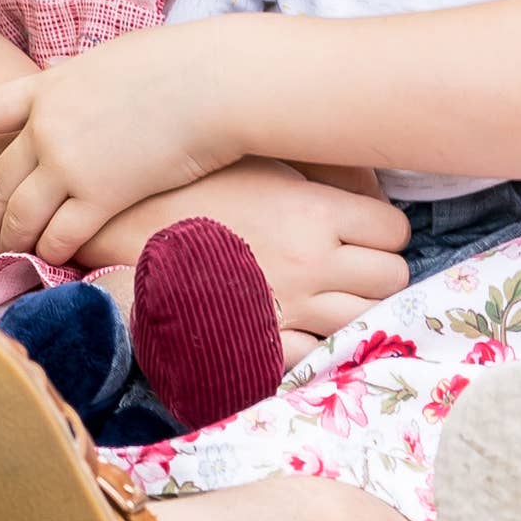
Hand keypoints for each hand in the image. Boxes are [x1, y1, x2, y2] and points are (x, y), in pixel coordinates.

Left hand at [0, 30, 234, 262]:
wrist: (213, 82)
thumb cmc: (184, 62)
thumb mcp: (117, 60)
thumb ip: (88, 86)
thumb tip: (88, 101)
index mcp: (49, 87)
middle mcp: (47, 127)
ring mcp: (70, 163)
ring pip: (21, 215)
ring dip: (9, 241)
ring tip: (4, 259)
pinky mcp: (101, 195)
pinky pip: (60, 235)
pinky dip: (50, 252)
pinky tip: (51, 261)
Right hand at [78, 162, 412, 341]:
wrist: (127, 233)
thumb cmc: (193, 190)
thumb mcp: (261, 165)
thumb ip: (319, 177)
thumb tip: (370, 185)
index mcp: (316, 212)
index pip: (394, 230)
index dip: (384, 232)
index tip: (365, 232)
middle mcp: (313, 261)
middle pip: (391, 278)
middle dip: (378, 272)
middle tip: (352, 267)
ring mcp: (289, 306)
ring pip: (363, 320)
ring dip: (355, 310)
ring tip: (330, 299)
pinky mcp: (260, 341)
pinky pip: (315, 355)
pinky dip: (316, 345)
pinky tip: (300, 328)